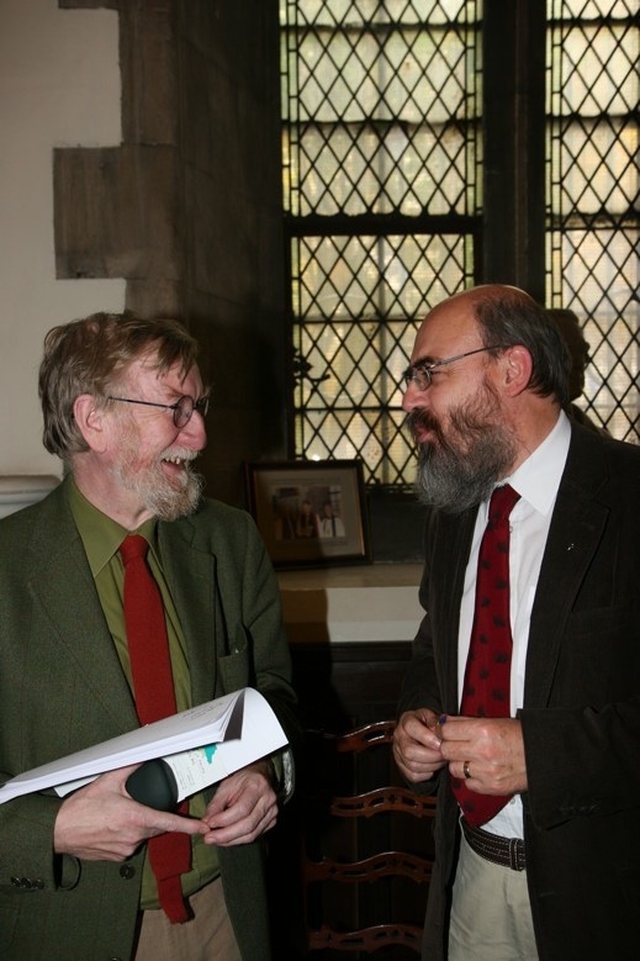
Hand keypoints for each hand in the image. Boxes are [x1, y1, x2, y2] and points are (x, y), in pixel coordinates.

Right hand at [53, 765, 207, 861]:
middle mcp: (133, 837)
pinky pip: (131, 845)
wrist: (59, 831)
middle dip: (155, 817)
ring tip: (119, 815)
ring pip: (144, 836)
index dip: (189, 826)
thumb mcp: (108, 781)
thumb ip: (131, 766)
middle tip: (139, 806)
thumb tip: (145, 753)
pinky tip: (113, 826)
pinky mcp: (116, 857)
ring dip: (139, 826)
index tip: (203, 828)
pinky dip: (128, 835)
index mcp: (135, 818)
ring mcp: (125, 850)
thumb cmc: (81, 807)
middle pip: (157, 827)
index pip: (169, 823)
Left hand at [201, 762, 277, 846]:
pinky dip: (238, 840)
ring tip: (215, 840)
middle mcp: (268, 800)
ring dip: (230, 841)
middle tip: (209, 838)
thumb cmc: (242, 780)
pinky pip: (254, 836)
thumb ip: (216, 804)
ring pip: (251, 835)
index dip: (224, 820)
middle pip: (247, 825)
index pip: (242, 809)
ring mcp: (272, 812)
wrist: (258, 776)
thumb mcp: (226, 786)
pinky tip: (227, 838)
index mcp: (258, 786)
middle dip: (225, 835)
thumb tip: (206, 822)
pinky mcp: (271, 822)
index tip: (209, 824)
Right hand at [392, 708, 446, 783]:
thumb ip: (435, 721)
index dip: (426, 737)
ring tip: (441, 760)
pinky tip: (433, 766)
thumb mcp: (432, 716)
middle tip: (443, 755)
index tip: (440, 743)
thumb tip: (437, 730)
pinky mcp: (401, 766)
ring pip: (412, 765)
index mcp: (406, 720)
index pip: (410, 727)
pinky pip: (413, 775)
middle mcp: (399, 736)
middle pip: (409, 751)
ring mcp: (398, 752)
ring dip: (431, 766)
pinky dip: (426, 774)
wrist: (421, 732)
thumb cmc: (427, 724)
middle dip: (430, 755)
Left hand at [438, 716, 527, 794]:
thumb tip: (444, 721)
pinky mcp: (490, 787)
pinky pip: (468, 783)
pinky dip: (471, 778)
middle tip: (457, 745)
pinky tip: (481, 770)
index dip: (445, 731)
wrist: (542, 757)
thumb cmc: (520, 736)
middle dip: (449, 747)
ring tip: (471, 758)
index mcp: (483, 730)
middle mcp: (482, 751)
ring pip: (454, 768)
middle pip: (446, 750)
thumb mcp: (494, 722)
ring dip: (459, 763)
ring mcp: (486, 772)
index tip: (447, 732)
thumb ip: (466, 722)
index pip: (446, 731)